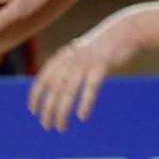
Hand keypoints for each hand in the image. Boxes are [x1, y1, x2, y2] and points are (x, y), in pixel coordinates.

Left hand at [29, 15, 140, 131]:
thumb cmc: (104, 45)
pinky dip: (84, 103)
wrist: (125, 31)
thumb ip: (69, 64)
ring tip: (60, 128)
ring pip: (68, 92)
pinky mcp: (101, 66)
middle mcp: (70, 60)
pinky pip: (90, 88)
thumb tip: (59, 83)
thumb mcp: (81, 52)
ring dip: (62, 112)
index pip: (43, 79)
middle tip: (46, 126)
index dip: (36, 95)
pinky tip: (81, 117)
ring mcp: (85, 63)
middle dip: (47, 110)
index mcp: (64, 56)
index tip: (33, 111)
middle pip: (54, 89)